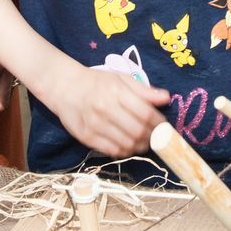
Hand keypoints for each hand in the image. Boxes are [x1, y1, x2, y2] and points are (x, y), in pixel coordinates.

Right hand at [49, 65, 169, 157]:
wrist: (65, 87)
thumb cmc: (96, 82)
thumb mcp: (121, 79)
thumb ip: (144, 90)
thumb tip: (166, 98)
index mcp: (116, 92)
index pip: (146, 113)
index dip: (159, 123)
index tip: (164, 126)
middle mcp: (105, 109)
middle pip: (138, 131)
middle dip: (152, 137)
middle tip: (156, 137)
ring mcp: (95, 125)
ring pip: (127, 144)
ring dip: (140, 146)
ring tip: (143, 142)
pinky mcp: (86, 138)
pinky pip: (112, 151)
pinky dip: (125, 151)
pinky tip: (128, 146)